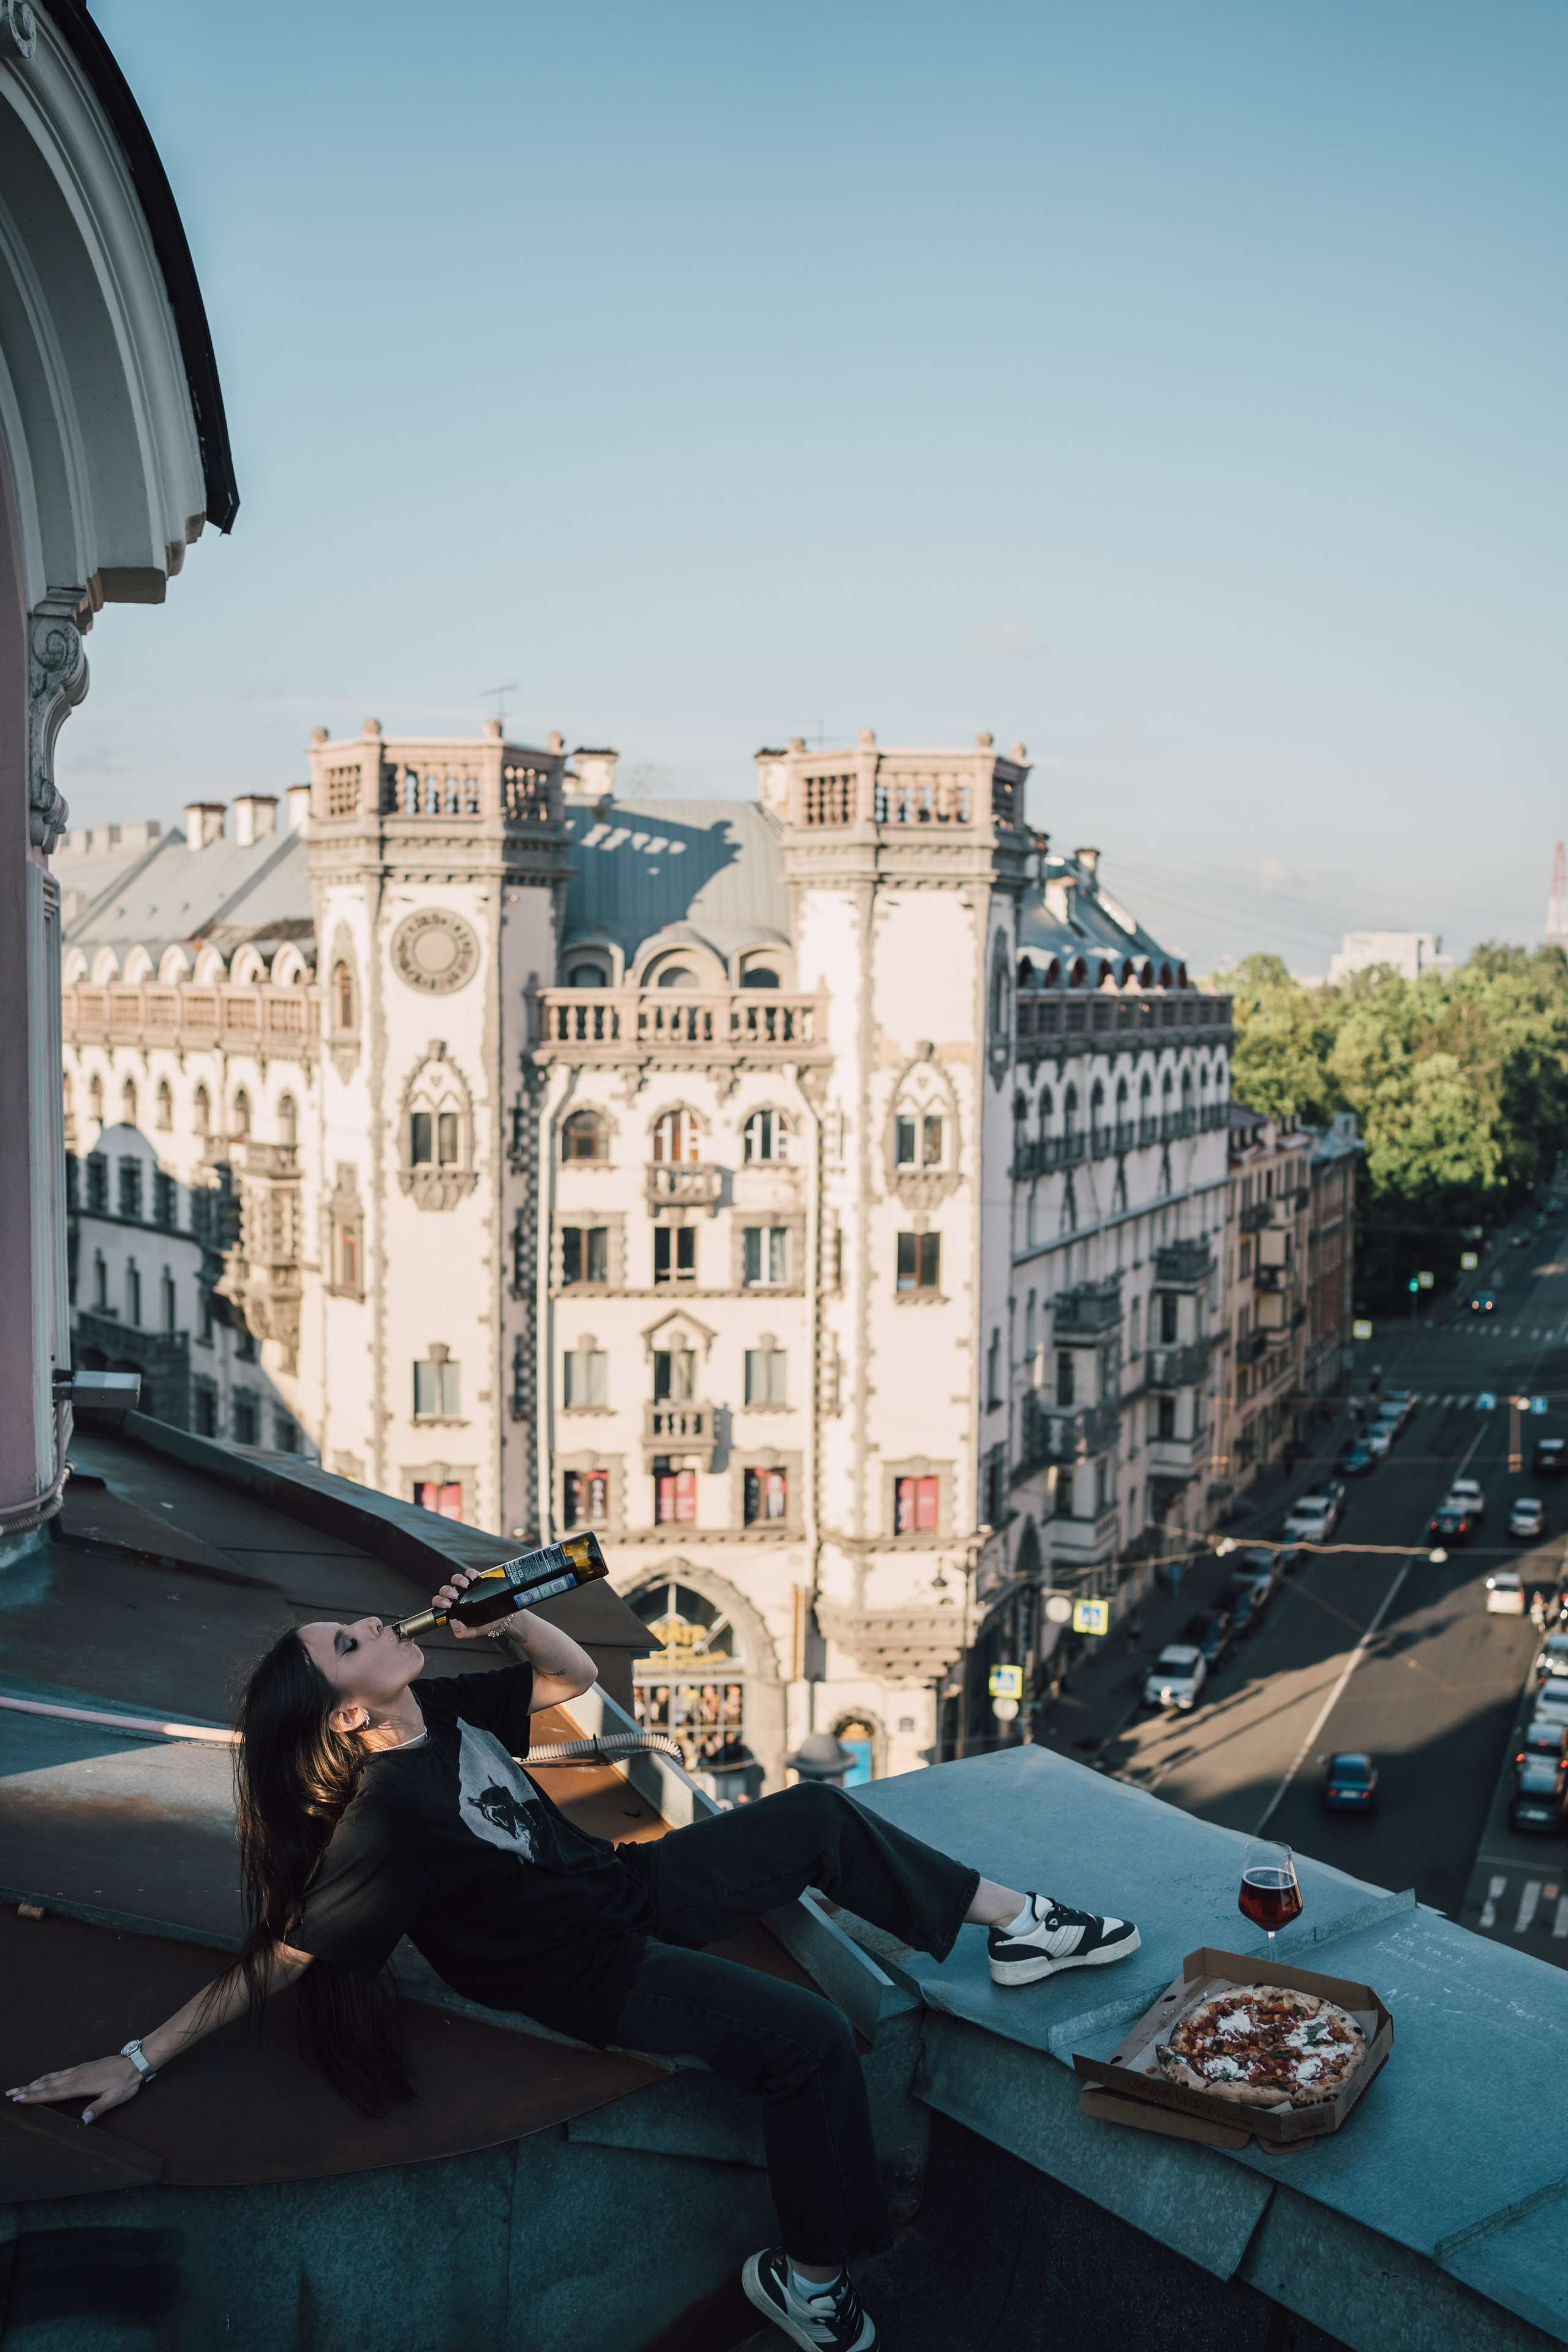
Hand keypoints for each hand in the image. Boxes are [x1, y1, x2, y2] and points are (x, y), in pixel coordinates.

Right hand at [7, 2054, 141, 2124]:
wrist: (135, 2061)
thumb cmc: (125, 2082)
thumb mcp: (115, 2098)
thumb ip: (98, 2109)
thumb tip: (83, 2121)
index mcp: (80, 2085)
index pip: (53, 2093)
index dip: (35, 2096)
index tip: (19, 2099)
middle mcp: (75, 2076)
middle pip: (47, 2084)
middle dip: (27, 2090)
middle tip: (10, 2094)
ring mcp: (78, 2070)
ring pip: (51, 2077)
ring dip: (34, 2083)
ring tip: (20, 2088)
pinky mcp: (82, 2067)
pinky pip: (59, 2073)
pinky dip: (46, 2077)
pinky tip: (42, 2080)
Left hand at [431, 1566, 508, 1640]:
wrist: (500, 1619)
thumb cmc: (483, 1625)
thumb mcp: (472, 1632)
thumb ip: (462, 1632)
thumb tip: (454, 1623)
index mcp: (452, 1608)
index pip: (439, 1602)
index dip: (439, 1601)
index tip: (447, 1605)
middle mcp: (456, 1596)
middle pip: (445, 1589)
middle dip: (447, 1591)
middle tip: (455, 1596)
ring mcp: (465, 1588)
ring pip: (455, 1579)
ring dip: (458, 1580)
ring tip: (465, 1586)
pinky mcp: (476, 1581)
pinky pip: (469, 1573)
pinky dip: (470, 1573)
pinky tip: (474, 1578)